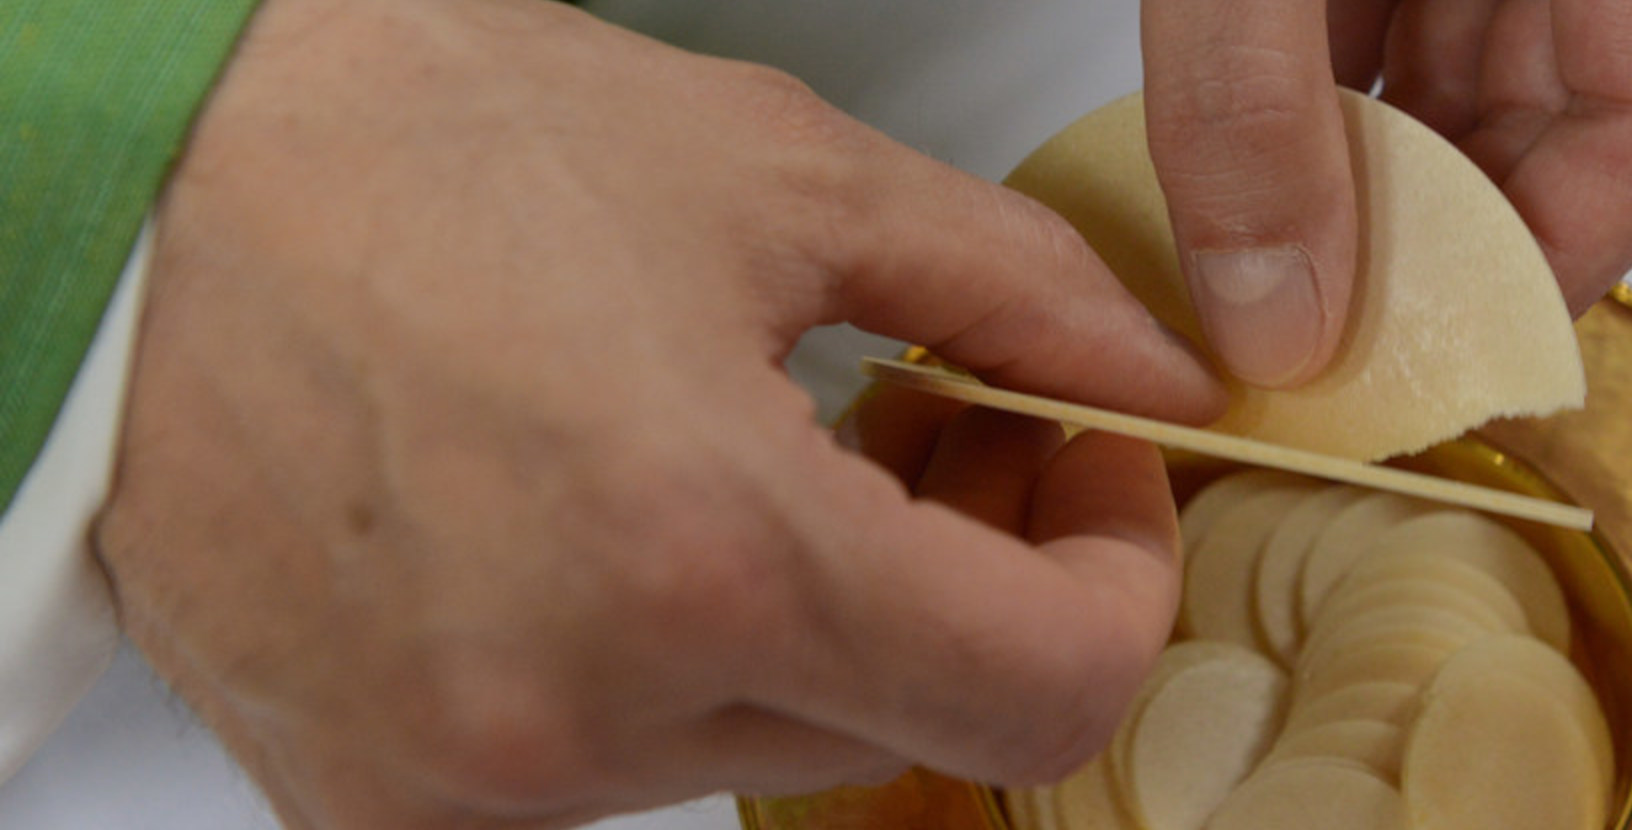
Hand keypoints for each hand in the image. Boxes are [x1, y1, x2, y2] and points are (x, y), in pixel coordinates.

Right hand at [94, 0, 1223, 825]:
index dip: (1110, 584)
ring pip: (769, 741)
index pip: (1044, 695)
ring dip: (814, 617)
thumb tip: (1141, 377)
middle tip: (929, 434)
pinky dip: (672, 660)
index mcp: (701, 548)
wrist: (136, 194)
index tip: (1078, 480)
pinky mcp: (382, 797)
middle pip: (914, 724)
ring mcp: (468, 780)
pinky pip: (620, 762)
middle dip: (966, 582)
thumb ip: (1015, 290)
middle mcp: (576, 706)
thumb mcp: (778, 171)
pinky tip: (630, 525)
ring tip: (749, 452)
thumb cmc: (407, 148)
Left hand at [1139, 0, 1631, 385]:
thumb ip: (1252, 102)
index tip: (1440, 363)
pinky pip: (1376, 29)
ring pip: (1460, 85)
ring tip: (1269, 275)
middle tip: (1330, 344)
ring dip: (1366, 186)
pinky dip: (1313, 108)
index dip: (1562, 261)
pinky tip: (1242, 173)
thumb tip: (1273, 321)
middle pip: (1559, 123)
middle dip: (1439, 244)